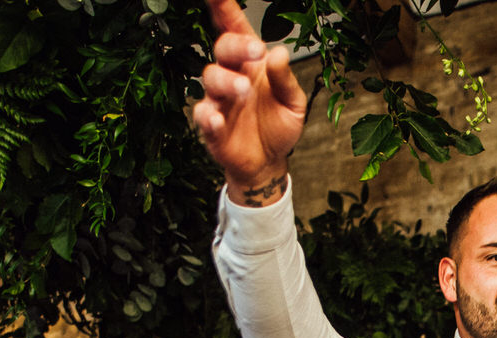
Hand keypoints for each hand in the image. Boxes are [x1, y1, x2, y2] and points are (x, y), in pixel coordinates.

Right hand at [193, 0, 307, 204]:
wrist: (268, 163)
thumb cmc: (279, 127)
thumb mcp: (293, 103)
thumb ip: (285, 79)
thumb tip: (279, 54)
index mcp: (252, 64)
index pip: (235, 29)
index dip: (224, 8)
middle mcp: (232, 76)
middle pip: (223, 49)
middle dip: (236, 46)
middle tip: (256, 51)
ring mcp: (219, 100)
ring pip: (210, 78)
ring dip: (226, 81)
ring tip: (244, 91)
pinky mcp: (211, 126)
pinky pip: (203, 115)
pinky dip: (208, 116)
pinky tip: (218, 119)